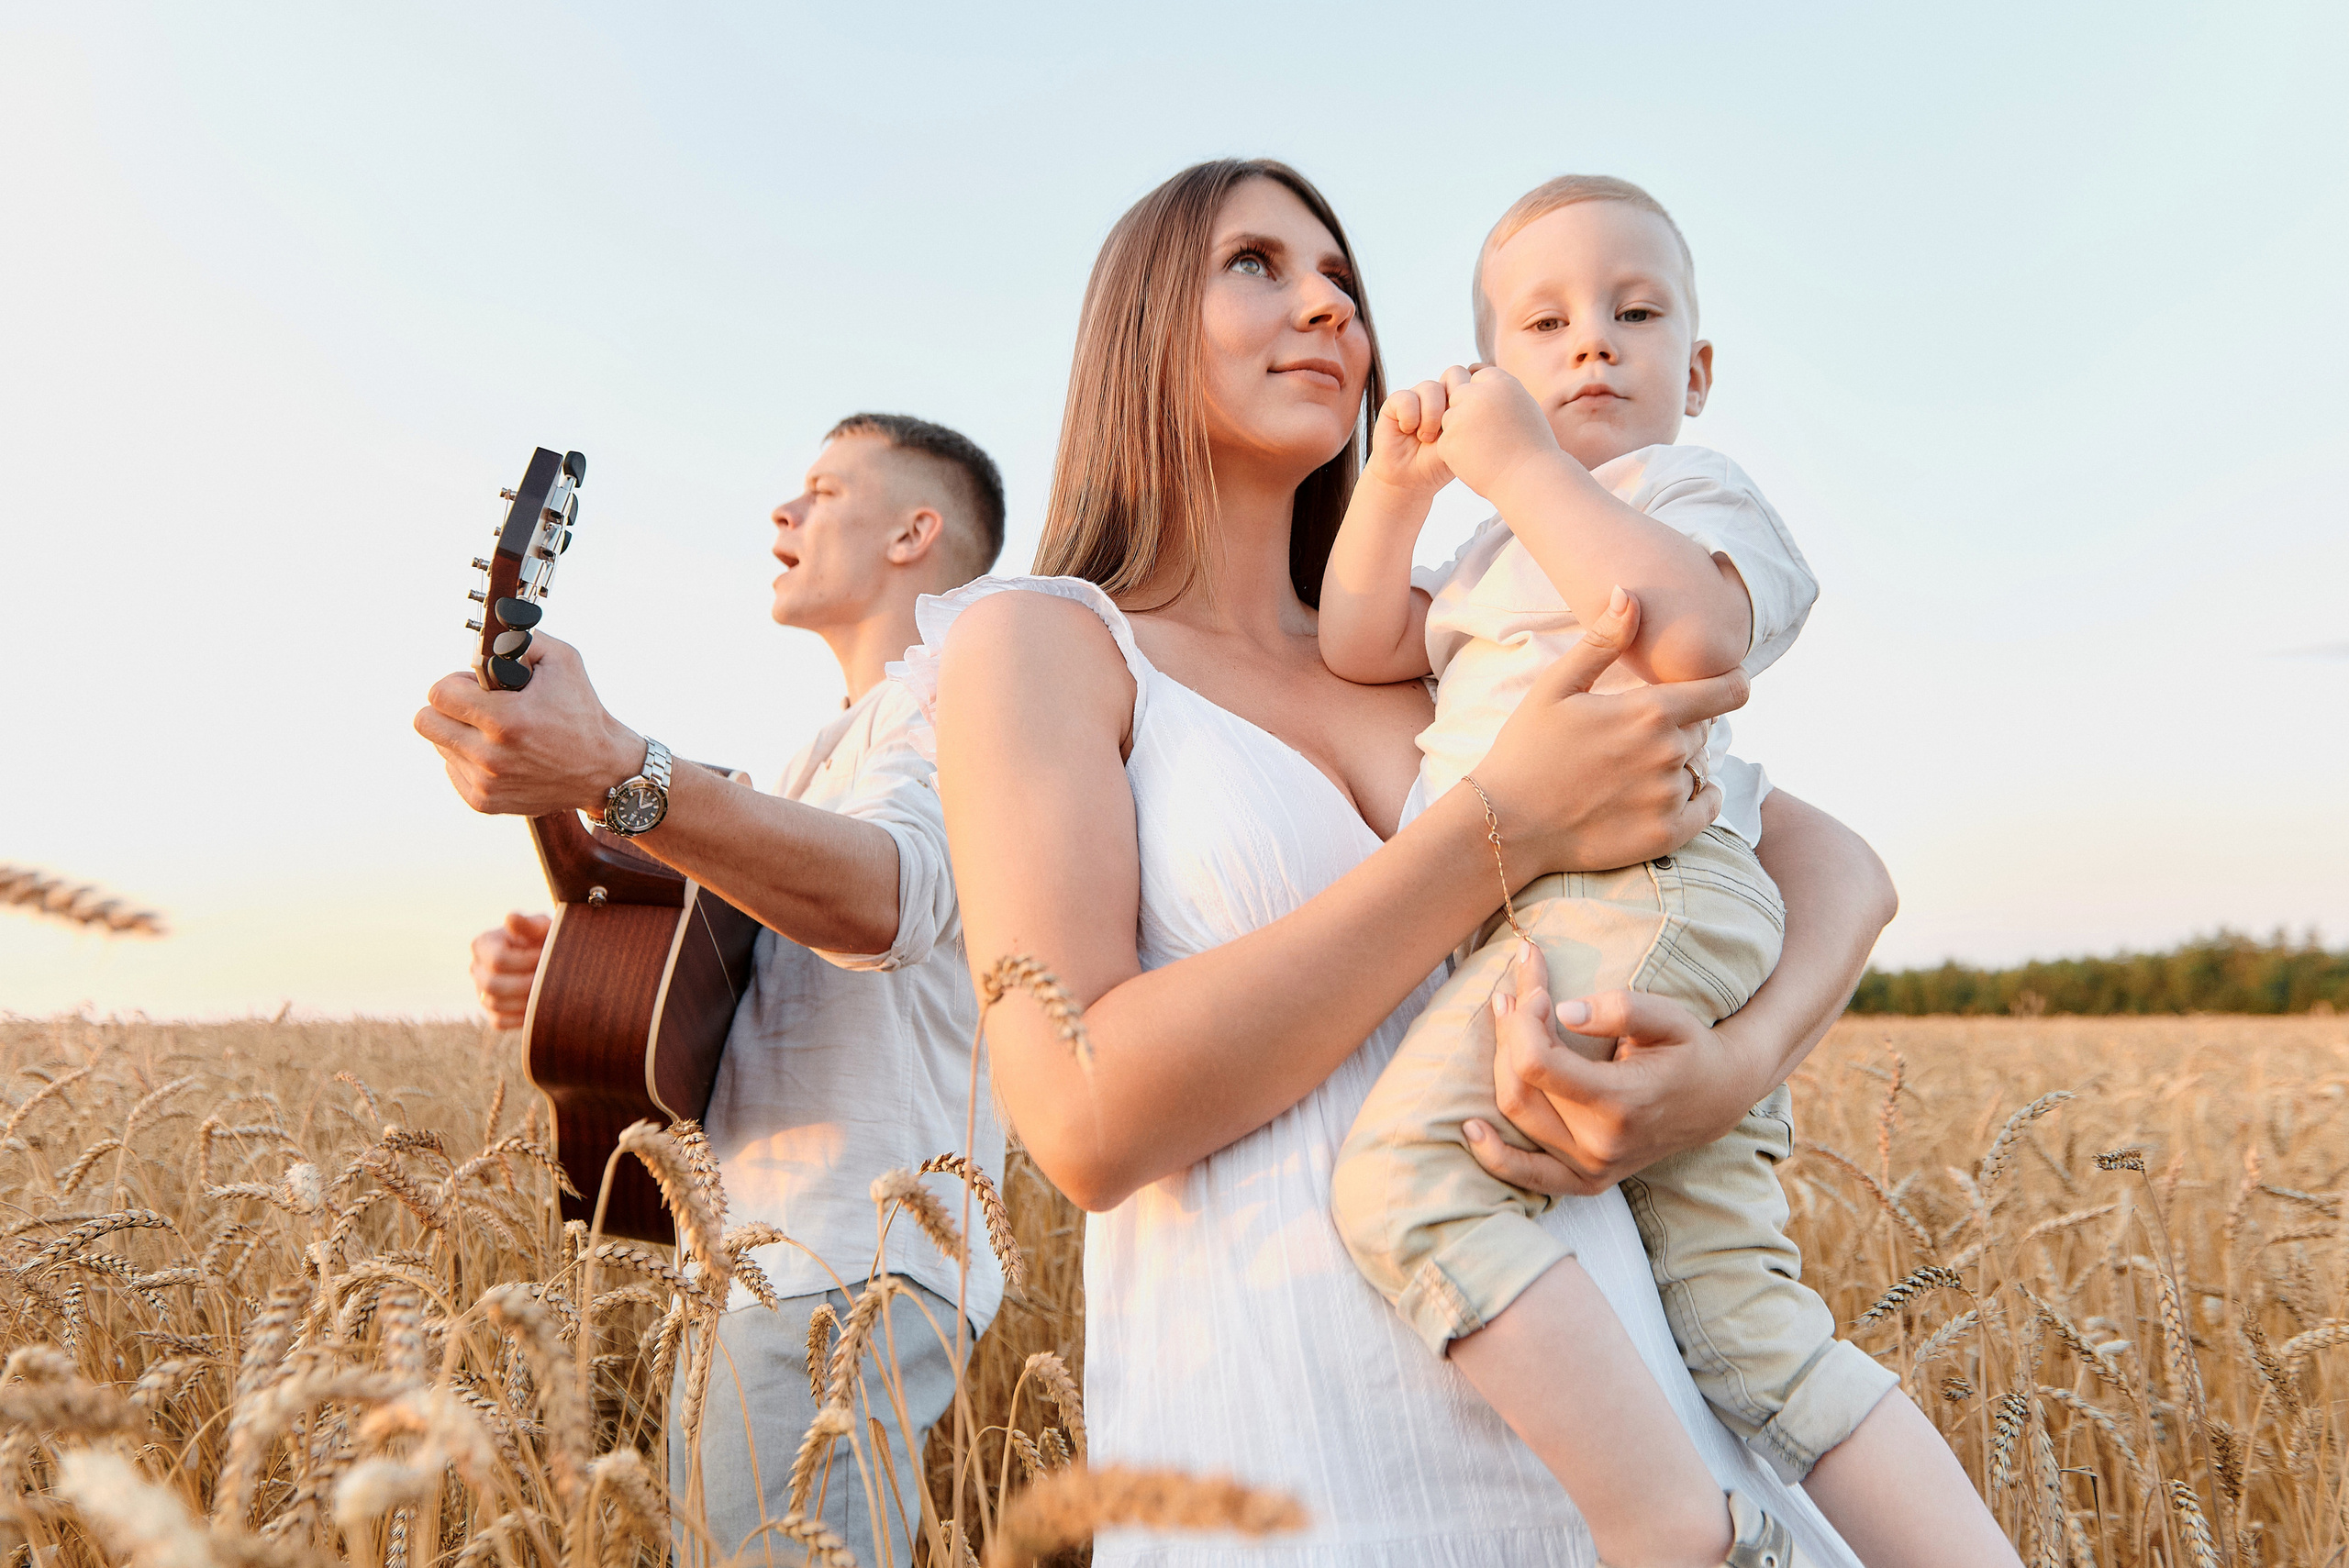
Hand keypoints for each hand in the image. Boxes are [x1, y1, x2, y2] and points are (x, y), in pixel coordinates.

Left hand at [414, 635, 642, 817]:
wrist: (603, 770)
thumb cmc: (583, 714)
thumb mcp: (563, 661)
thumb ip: (521, 641)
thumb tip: (486, 642)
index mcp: (505, 720)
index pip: (438, 694)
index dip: (456, 684)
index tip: (475, 687)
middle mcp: (491, 756)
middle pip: (426, 722)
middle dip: (448, 708)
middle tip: (477, 707)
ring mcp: (486, 782)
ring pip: (439, 746)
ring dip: (460, 734)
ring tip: (495, 732)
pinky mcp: (485, 802)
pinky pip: (452, 771)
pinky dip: (468, 760)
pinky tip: (498, 754)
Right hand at [471, 910, 549, 1029]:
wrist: (550, 959)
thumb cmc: (544, 938)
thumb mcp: (540, 927)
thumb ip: (527, 924)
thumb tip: (511, 919)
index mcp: (482, 944)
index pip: (497, 960)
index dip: (525, 961)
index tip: (546, 957)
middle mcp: (476, 969)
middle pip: (492, 985)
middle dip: (525, 983)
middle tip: (550, 979)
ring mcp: (481, 993)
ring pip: (495, 1004)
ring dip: (526, 1000)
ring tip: (549, 991)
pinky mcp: (492, 1013)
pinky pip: (500, 1021)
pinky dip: (520, 1016)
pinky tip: (540, 1006)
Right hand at [1359, 369, 1466, 505]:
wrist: (1409, 480)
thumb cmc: (1438, 463)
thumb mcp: (1461, 441)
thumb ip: (1468, 417)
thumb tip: (1473, 398)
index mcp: (1459, 400)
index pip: (1472, 379)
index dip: (1470, 397)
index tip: (1465, 426)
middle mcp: (1440, 394)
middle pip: (1454, 373)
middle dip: (1454, 400)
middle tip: (1449, 427)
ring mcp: (1418, 396)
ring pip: (1431, 387)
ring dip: (1431, 415)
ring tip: (1427, 438)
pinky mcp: (1395, 403)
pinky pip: (1407, 398)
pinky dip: (1410, 417)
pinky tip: (1408, 431)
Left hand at [1432, 364, 1565, 501]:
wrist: (1529, 478)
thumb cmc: (1532, 446)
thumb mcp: (1523, 406)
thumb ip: (1499, 391)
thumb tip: (1475, 371)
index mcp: (1501, 382)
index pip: (1478, 376)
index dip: (1483, 396)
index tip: (1493, 414)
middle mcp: (1478, 394)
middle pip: (1458, 395)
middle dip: (1467, 411)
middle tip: (1487, 434)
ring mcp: (1460, 417)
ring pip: (1449, 419)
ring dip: (1461, 433)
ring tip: (1488, 450)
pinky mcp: (1449, 440)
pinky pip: (1445, 442)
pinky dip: (1457, 453)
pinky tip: (1478, 461)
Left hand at [1464, 941, 1763, 1194]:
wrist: (1717, 1099)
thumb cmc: (1690, 1051)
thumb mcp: (1669, 1018)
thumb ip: (1620, 1008)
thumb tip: (1565, 1010)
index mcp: (1621, 1102)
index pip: (1538, 1064)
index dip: (1523, 1021)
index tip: (1534, 990)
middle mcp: (1602, 1144)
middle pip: (1519, 1087)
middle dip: (1509, 1032)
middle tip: (1516, 993)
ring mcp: (1593, 1168)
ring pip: (1517, 1117)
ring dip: (1498, 1066)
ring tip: (1504, 1020)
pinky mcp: (1587, 1180)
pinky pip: (1529, 1176)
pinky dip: (1497, 1157)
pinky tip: (1472, 1131)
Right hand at [1465, 588, 1743, 876]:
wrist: (1506, 825)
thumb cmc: (1525, 749)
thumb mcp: (1556, 687)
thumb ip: (1601, 642)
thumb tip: (1629, 594)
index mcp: (1650, 712)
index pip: (1728, 691)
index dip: (1731, 684)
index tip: (1725, 685)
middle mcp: (1668, 754)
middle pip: (1704, 730)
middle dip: (1681, 726)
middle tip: (1635, 735)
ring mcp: (1668, 798)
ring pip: (1698, 768)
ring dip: (1679, 764)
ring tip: (1632, 769)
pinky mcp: (1665, 835)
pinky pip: (1706, 807)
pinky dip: (1697, 798)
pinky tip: (1667, 794)